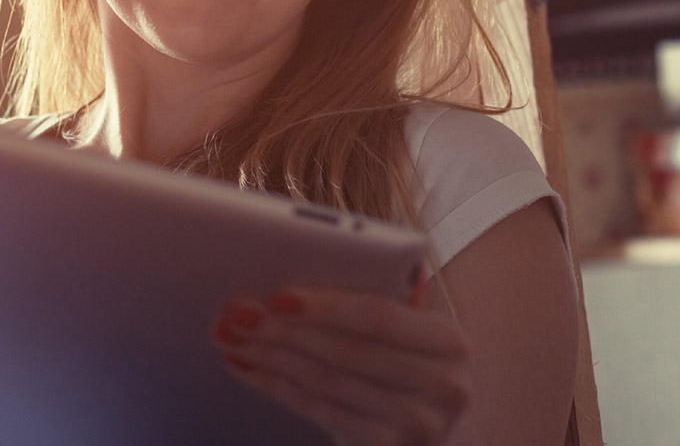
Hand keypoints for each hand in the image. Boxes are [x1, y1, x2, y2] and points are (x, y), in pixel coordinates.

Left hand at [213, 272, 469, 445]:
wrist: (407, 434)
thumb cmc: (396, 367)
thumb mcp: (403, 332)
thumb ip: (379, 296)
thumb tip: (326, 252)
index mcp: (448, 340)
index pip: (379, 316)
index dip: (325, 305)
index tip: (276, 296)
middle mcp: (445, 384)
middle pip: (347, 351)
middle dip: (283, 331)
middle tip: (236, 314)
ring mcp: (419, 424)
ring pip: (326, 381)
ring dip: (269, 356)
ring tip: (231, 336)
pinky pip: (319, 411)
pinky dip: (275, 386)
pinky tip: (247, 367)